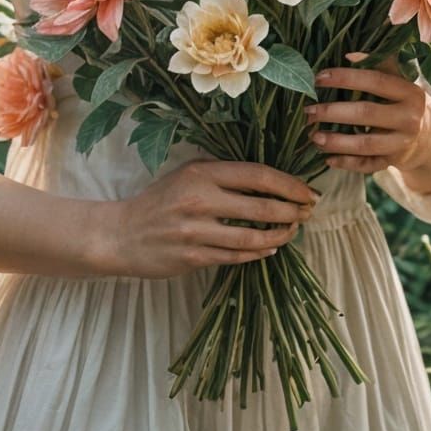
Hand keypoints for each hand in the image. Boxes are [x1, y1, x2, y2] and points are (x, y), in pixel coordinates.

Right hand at [98, 159, 319, 279]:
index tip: (308, 191)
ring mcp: (197, 231)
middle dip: (292, 210)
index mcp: (202, 173)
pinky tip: (270, 248)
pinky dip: (259, 253)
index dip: (289, 184)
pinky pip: (237, 256)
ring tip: (293, 231)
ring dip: (280, 235)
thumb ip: (222, 175)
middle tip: (309, 212)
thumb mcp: (187, 174)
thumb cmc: (159, 201)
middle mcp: (200, 199)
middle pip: (261, 206)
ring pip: (253, 237)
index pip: (257, 175)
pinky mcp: (194, 257)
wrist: (122, 234)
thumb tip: (269, 180)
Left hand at [304, 54, 427, 175]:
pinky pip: (367, 165)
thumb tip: (349, 55)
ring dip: (336, 141)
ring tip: (313, 136)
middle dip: (333, 112)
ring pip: (365, 144)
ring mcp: (402, 143)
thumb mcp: (401, 81)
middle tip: (308, 111)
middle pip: (366, 113)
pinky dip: (346, 163)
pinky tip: (328, 159)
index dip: (346, 78)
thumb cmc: (404, 101)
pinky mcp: (394, 162)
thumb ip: (379, 64)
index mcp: (410, 92)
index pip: (375, 80)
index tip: (318, 78)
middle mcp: (409, 119)